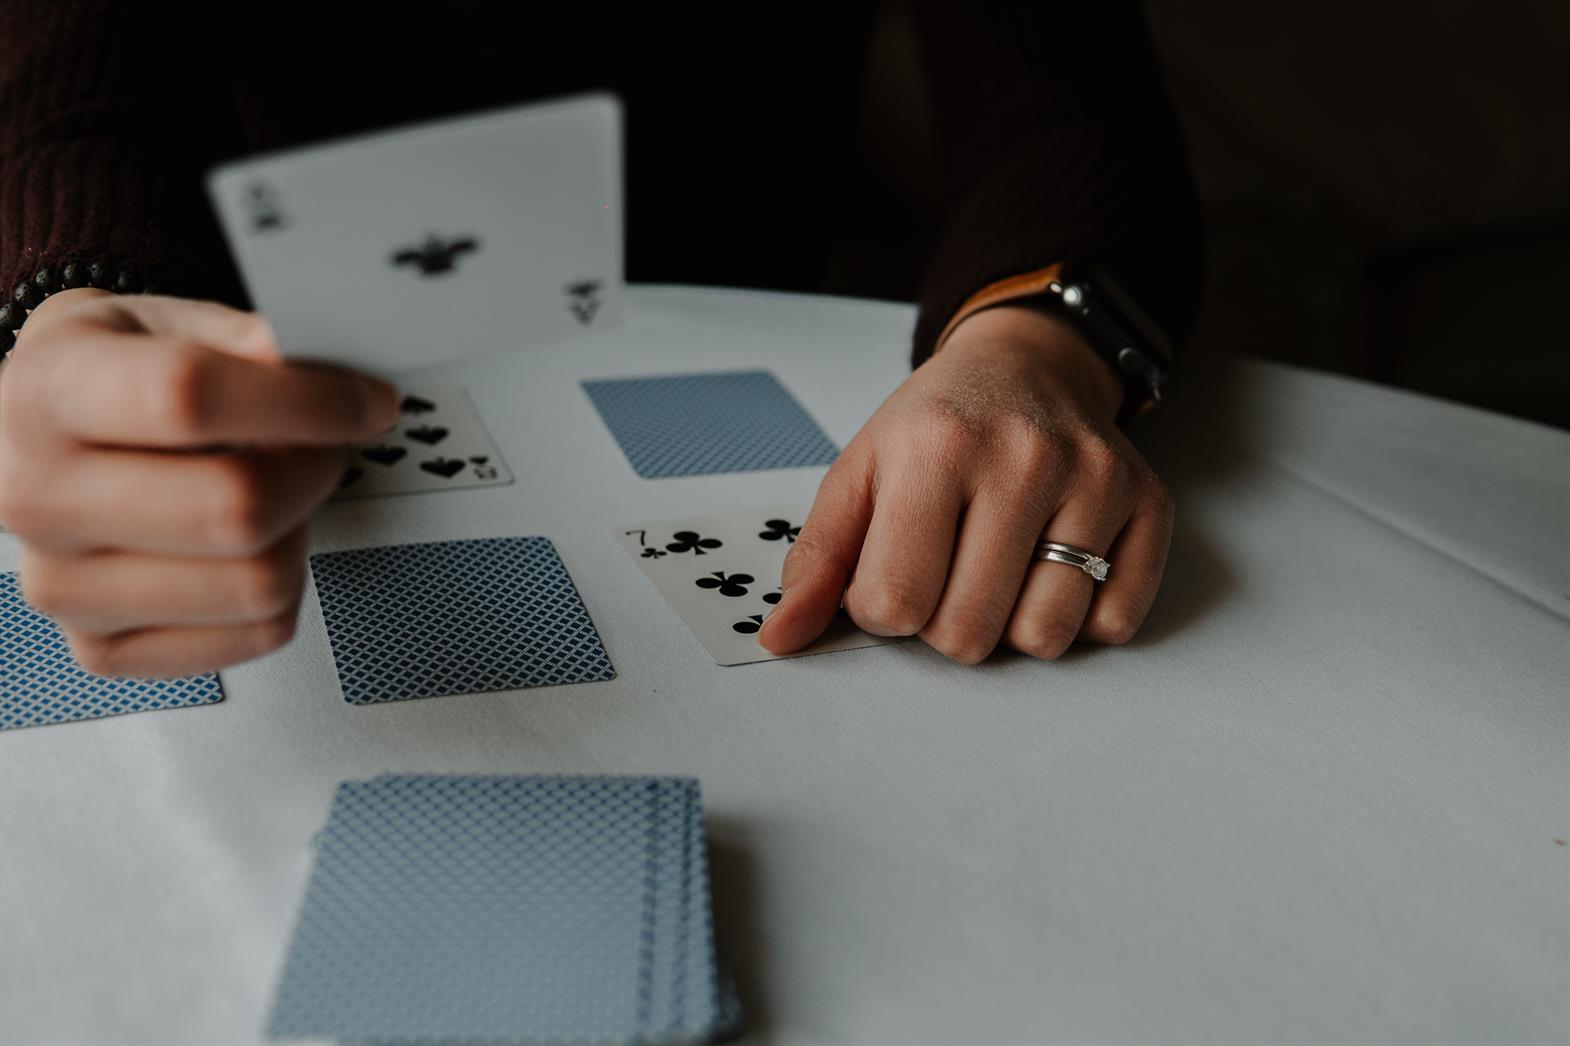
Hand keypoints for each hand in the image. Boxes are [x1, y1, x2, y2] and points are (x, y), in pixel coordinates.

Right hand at [0, 289, 398, 676]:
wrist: (38, 436)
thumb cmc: (111, 378)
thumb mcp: (164, 323)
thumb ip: (246, 341)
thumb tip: (323, 371)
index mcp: (47, 393)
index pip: (190, 399)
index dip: (307, 402)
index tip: (366, 402)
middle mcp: (36, 496)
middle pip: (236, 509)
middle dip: (314, 470)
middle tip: (321, 446)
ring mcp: (63, 585)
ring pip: (257, 583)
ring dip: (298, 532)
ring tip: (274, 492)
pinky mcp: (103, 648)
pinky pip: (256, 634)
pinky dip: (283, 590)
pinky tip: (251, 547)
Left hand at [759, 304, 1173, 662]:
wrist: (1023, 366)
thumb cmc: (934, 427)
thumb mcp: (859, 474)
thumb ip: (816, 561)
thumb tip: (779, 638)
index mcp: (935, 448)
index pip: (895, 604)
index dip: (882, 607)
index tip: (892, 568)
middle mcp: (1024, 458)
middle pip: (968, 634)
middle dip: (944, 622)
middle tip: (947, 570)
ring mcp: (1096, 479)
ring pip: (1045, 638)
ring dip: (1011, 625)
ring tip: (1000, 569)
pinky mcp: (1148, 503)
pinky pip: (1113, 624)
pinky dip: (1080, 617)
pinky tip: (1054, 567)